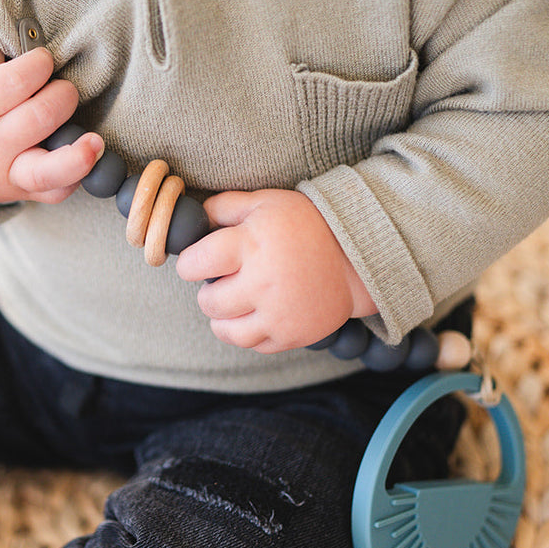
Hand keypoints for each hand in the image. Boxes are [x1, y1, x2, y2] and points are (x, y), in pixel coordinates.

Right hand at [0, 9, 98, 210]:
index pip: (15, 82)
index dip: (38, 63)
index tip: (42, 58)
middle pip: (40, 118)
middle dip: (61, 94)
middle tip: (61, 86)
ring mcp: (7, 173)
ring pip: (49, 171)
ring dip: (79, 154)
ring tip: (94, 138)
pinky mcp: (21, 191)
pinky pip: (54, 193)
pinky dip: (75, 179)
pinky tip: (85, 156)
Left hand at [175, 189, 376, 352]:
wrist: (358, 257)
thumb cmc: (307, 225)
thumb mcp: (266, 202)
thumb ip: (224, 207)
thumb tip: (192, 218)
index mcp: (250, 244)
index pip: (193, 263)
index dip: (190, 263)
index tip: (199, 261)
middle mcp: (262, 282)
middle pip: (208, 302)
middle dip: (210, 290)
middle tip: (225, 281)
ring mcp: (278, 313)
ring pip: (225, 331)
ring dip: (223, 318)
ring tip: (237, 301)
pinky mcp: (291, 335)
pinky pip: (253, 344)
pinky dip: (250, 331)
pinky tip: (259, 313)